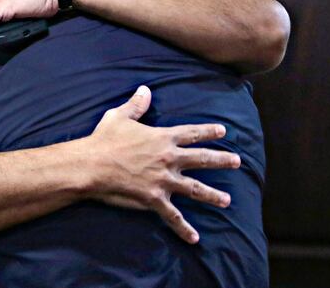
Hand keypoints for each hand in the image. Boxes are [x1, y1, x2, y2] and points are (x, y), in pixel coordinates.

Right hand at [84, 86, 240, 243]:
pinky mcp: (154, 198)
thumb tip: (145, 89)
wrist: (92, 165)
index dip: (208, 131)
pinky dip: (184, 228)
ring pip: (195, 189)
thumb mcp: (119, 116)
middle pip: (201, 159)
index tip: (223, 130)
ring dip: (213, 195)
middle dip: (221, 160)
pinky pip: (172, 216)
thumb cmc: (104, 139)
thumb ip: (136, 104)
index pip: (191, 133)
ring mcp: (164, 180)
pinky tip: (195, 238)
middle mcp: (169, 158)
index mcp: (162, 137)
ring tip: (227, 201)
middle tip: (237, 162)